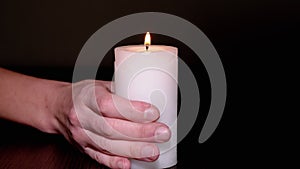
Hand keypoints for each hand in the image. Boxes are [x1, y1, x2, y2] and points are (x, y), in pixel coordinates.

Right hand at [55, 80, 170, 168]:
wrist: (58, 107)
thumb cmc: (83, 94)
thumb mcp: (100, 85)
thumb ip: (122, 91)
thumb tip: (151, 95)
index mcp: (87, 97)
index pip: (110, 105)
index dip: (133, 110)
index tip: (153, 113)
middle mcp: (82, 117)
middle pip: (112, 128)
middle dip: (140, 133)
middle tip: (162, 133)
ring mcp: (81, 135)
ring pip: (108, 146)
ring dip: (134, 150)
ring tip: (154, 151)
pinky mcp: (82, 148)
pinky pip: (99, 157)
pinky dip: (114, 162)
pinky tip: (129, 164)